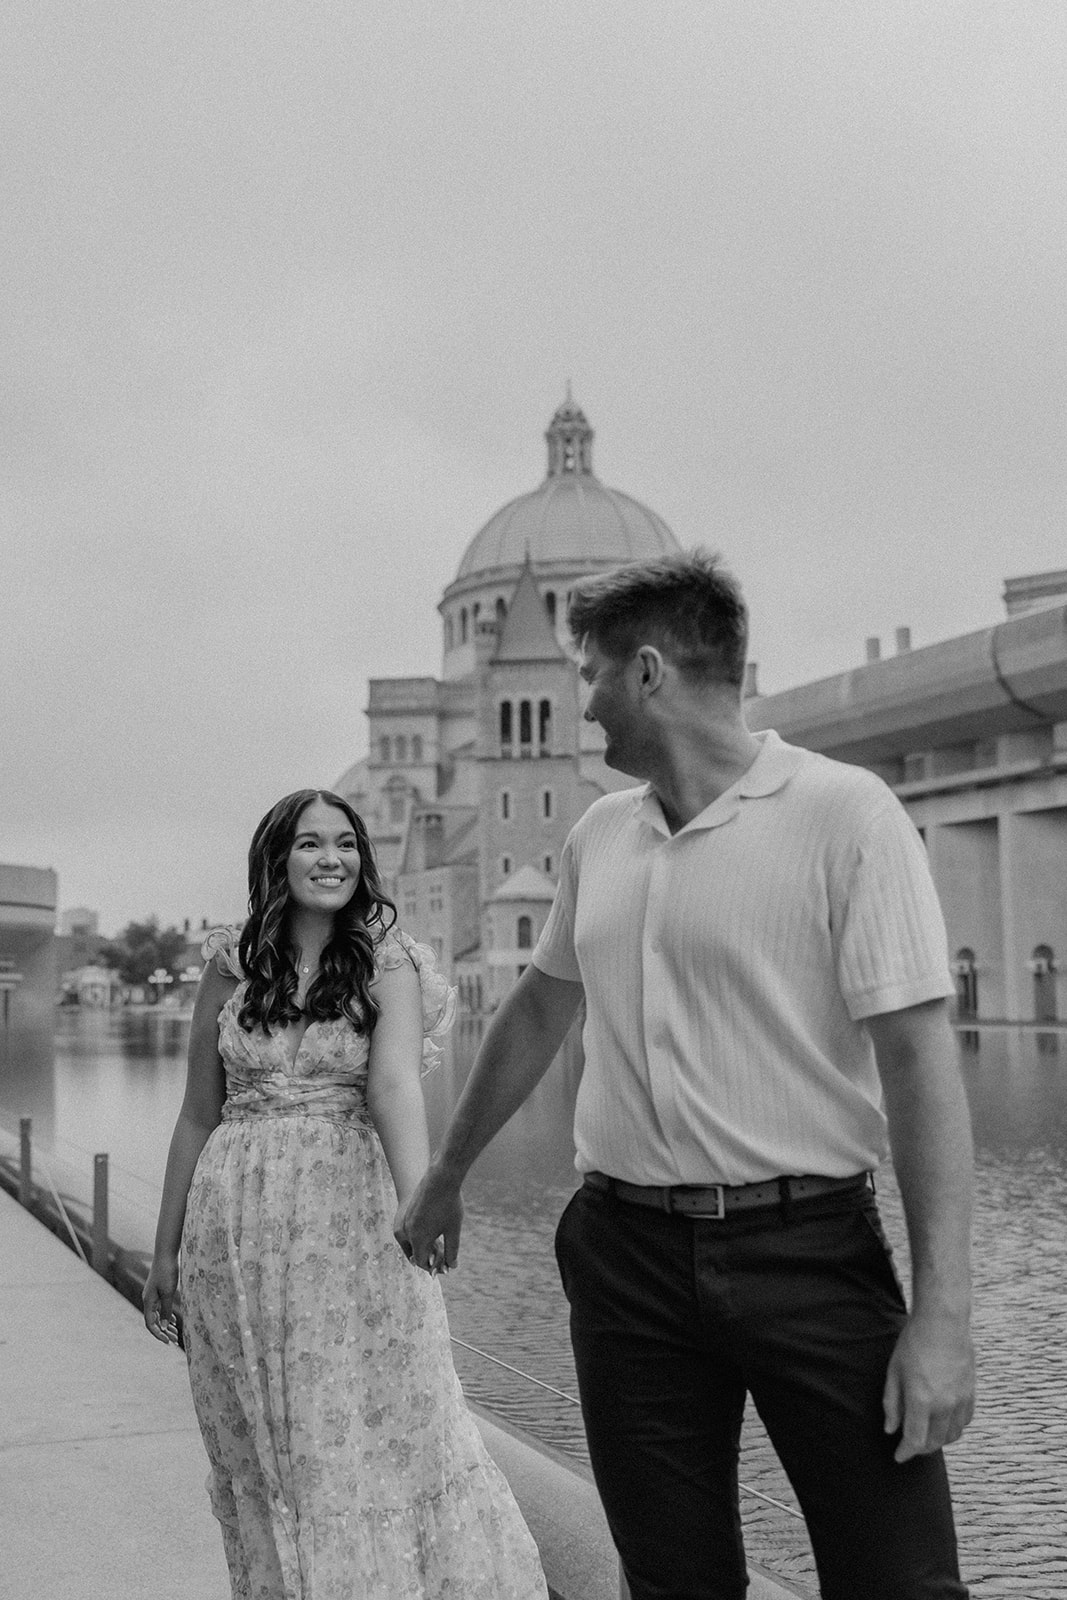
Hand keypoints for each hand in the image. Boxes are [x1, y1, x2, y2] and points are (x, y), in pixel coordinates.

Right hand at [143, 1254, 180, 1345]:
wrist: (166, 1253)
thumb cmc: (167, 1272)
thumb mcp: (168, 1292)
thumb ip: (166, 1310)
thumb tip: (165, 1327)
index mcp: (148, 1302)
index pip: (151, 1324)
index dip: (159, 1334)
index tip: (168, 1342)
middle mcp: (148, 1300)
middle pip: (154, 1321)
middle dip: (164, 1332)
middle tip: (175, 1340)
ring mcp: (153, 1295)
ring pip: (158, 1315)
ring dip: (166, 1325)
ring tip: (176, 1333)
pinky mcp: (158, 1290)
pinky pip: (161, 1308)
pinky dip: (167, 1316)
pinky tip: (175, 1321)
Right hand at [396, 1165, 463, 1274]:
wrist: (441, 1177)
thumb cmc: (449, 1204)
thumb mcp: (453, 1230)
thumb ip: (451, 1251)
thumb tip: (452, 1267)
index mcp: (418, 1238)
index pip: (422, 1262)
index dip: (433, 1267)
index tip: (444, 1267)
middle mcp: (407, 1231)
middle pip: (416, 1252)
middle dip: (429, 1256)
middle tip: (443, 1256)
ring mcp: (405, 1220)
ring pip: (412, 1241)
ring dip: (424, 1245)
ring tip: (440, 1243)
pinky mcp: (407, 1211)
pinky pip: (411, 1230)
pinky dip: (420, 1234)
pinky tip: (434, 1229)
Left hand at [883, 1312, 974, 1461]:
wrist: (943, 1322)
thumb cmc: (914, 1343)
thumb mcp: (894, 1371)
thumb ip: (891, 1403)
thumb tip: (890, 1429)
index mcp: (921, 1400)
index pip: (915, 1440)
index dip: (905, 1453)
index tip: (898, 1457)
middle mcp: (944, 1405)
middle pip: (935, 1442)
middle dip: (920, 1449)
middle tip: (910, 1446)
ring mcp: (960, 1400)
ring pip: (952, 1435)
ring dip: (938, 1441)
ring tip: (926, 1437)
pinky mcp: (971, 1393)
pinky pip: (965, 1422)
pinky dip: (954, 1429)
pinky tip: (944, 1424)